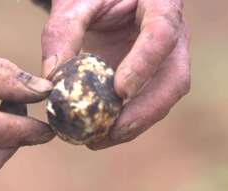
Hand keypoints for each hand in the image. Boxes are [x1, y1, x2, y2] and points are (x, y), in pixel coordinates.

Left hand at [42, 0, 189, 149]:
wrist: (103, 0)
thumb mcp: (74, 3)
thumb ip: (63, 31)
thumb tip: (53, 77)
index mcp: (160, 3)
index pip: (162, 33)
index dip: (144, 64)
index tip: (120, 92)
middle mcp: (173, 34)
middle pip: (175, 78)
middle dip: (146, 110)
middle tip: (112, 130)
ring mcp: (166, 60)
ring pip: (164, 98)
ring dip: (134, 124)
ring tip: (97, 140)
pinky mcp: (153, 79)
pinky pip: (147, 105)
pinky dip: (125, 123)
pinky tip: (97, 134)